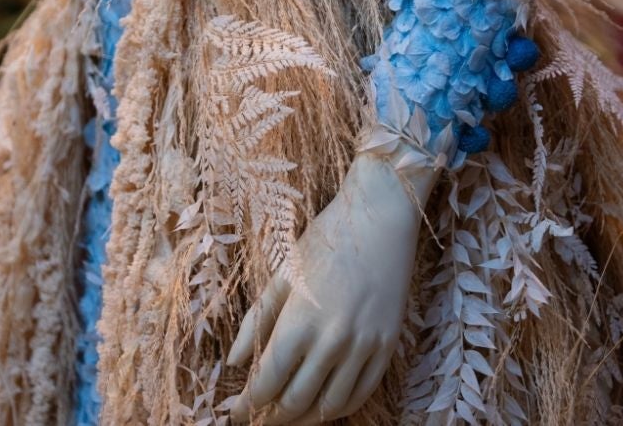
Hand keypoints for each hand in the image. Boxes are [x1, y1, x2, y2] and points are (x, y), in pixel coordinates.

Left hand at [227, 151, 435, 423]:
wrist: (381, 217)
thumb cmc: (327, 239)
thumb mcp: (283, 275)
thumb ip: (257, 322)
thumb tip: (235, 362)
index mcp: (300, 321)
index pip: (268, 382)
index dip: (249, 405)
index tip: (238, 413)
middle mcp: (332, 341)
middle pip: (296, 401)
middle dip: (272, 417)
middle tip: (259, 419)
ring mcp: (364, 346)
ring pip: (330, 406)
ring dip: (304, 419)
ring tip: (288, 419)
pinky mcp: (387, 346)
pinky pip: (362, 392)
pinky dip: (340, 407)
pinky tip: (323, 407)